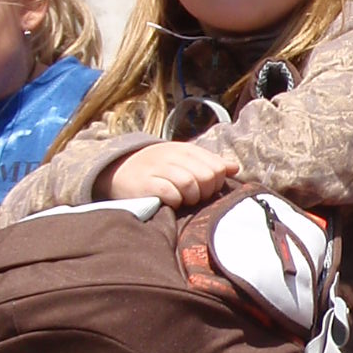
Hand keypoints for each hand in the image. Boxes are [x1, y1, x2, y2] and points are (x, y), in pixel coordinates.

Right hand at [106, 141, 230, 208]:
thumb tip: (234, 168)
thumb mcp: (183, 161)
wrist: (118, 170)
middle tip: (194, 197)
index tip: (206, 189)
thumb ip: (209, 163)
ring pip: (190, 184)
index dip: (216, 183)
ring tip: (182, 200)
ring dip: (190, 198)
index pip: (217, 166)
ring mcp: (159, 168)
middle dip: (204, 192)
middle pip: (207, 176)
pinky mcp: (147, 183)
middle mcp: (173, 156)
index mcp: (186, 150)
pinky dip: (175, 201)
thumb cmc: (157, 169)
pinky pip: (171, 194)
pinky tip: (170, 203)